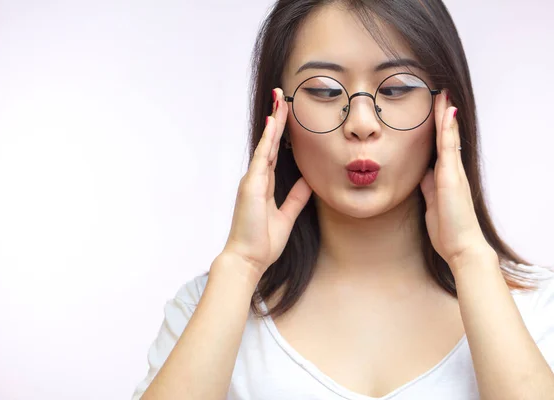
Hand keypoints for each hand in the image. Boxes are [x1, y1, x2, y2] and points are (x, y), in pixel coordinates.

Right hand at [222, 88, 312, 280]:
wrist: (248, 259)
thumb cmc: (263, 242)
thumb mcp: (286, 216)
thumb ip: (296, 198)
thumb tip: (309, 181)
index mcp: (264, 185)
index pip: (274, 153)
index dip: (280, 134)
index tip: (286, 114)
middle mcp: (257, 179)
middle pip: (269, 143)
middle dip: (277, 119)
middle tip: (282, 96)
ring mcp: (252, 180)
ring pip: (265, 144)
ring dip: (274, 122)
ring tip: (280, 100)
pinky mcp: (251, 185)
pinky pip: (262, 157)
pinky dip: (268, 139)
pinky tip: (273, 123)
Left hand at [419, 90, 494, 269]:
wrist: (462, 247)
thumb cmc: (447, 229)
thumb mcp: (432, 204)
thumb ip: (428, 188)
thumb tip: (422, 175)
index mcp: (445, 177)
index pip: (440, 146)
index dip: (437, 128)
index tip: (434, 110)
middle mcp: (452, 171)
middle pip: (446, 137)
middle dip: (442, 116)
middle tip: (440, 93)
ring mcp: (453, 173)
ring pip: (448, 138)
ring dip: (445, 116)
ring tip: (443, 95)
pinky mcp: (451, 178)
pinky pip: (448, 149)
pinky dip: (447, 131)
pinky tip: (448, 114)